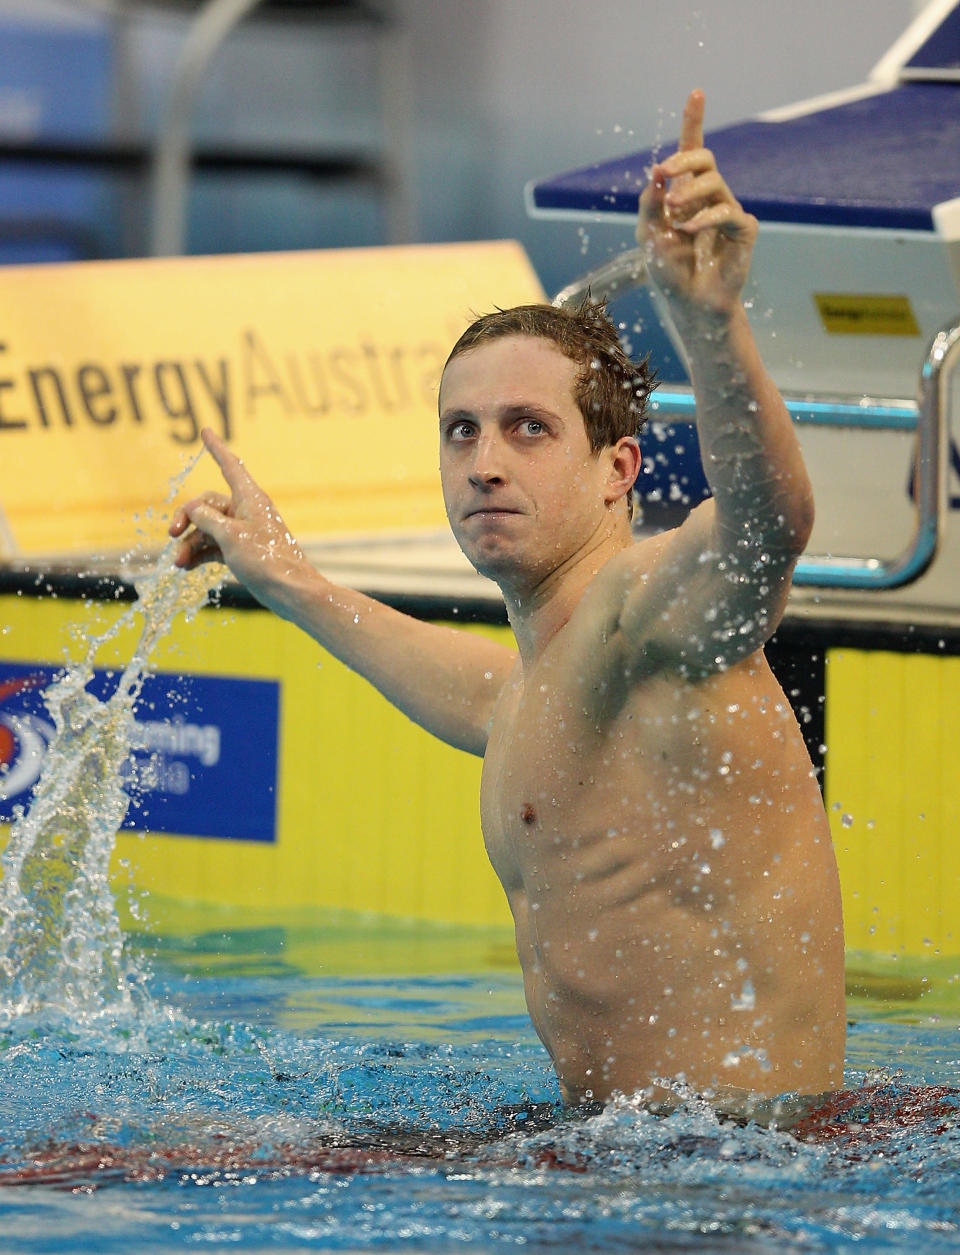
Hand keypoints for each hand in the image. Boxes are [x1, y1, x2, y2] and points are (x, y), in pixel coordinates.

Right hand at [169, 428, 307, 611]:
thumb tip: (193, 510)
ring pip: (207, 529)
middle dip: (187, 518)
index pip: (229, 466)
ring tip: (178, 563)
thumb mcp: (230, 536)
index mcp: (249, 498)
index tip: (205, 430)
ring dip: (190, 543)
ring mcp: (243, 532)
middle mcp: (246, 511)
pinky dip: (199, 554)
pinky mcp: (241, 551)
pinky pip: (213, 546)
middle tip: (172, 534)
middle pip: (207, 504)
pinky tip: (185, 566)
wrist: (289, 592)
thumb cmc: (266, 560)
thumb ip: (207, 519)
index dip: (216, 448)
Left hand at [637, 90, 756, 317]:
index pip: (692, 151)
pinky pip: (727, 212)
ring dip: (690, 191)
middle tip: (664, 172)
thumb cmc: (669, 271)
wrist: (689, 305)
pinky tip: (689, 232)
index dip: (695, 121)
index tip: (696, 92)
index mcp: (685, 194)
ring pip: (714, 181)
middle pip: (704, 158)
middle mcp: (709, 197)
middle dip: (684, 158)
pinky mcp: (743, 230)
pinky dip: (705, 219)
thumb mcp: (649, 236)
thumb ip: (650, 205)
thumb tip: (656, 173)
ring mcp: (728, 211)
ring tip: (675, 211)